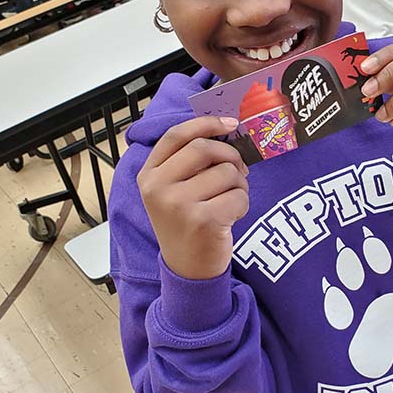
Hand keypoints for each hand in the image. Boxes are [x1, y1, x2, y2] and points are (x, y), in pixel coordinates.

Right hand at [137, 116, 248, 279]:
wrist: (187, 269)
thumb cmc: (186, 223)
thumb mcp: (174, 190)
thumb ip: (188, 162)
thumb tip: (226, 128)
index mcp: (148, 175)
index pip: (176, 135)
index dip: (206, 123)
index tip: (230, 123)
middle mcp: (157, 188)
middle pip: (204, 148)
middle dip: (230, 156)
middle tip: (239, 171)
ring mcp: (178, 204)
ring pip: (226, 172)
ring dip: (239, 184)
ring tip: (231, 200)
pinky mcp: (202, 220)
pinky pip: (238, 196)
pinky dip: (243, 204)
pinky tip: (231, 217)